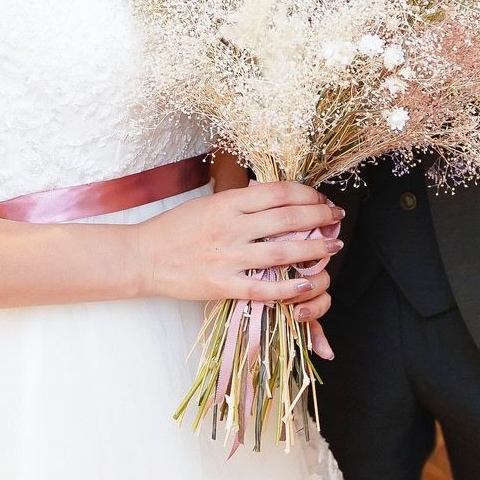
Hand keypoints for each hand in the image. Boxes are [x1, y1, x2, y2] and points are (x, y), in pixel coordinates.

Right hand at [133, 181, 342, 358]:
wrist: (143, 257)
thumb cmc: (175, 228)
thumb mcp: (208, 203)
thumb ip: (241, 203)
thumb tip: (277, 198)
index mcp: (228, 203)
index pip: (279, 193)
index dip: (308, 194)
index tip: (321, 198)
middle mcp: (232, 227)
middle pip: (288, 218)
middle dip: (320, 216)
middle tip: (336, 217)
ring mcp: (228, 257)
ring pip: (283, 251)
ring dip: (315, 248)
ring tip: (333, 246)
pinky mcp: (223, 285)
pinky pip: (263, 287)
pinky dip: (288, 287)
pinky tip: (307, 283)